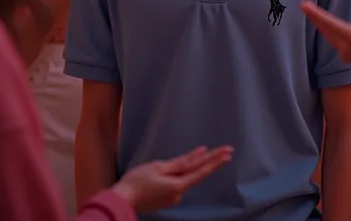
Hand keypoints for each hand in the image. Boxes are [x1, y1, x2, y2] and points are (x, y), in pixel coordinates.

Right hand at [112, 145, 232, 211]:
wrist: (121, 200)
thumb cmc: (137, 181)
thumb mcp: (158, 167)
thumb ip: (179, 163)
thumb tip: (196, 157)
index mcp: (178, 186)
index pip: (201, 171)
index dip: (215, 161)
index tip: (227, 153)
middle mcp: (178, 194)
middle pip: (197, 173)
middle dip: (212, 161)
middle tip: (228, 151)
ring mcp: (172, 198)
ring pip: (183, 178)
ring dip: (184, 168)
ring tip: (166, 164)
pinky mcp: (166, 199)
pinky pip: (174, 183)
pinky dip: (174, 176)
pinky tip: (156, 175)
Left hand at [300, 0, 350, 65]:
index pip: (330, 23)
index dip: (316, 14)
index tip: (304, 5)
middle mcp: (346, 46)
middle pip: (326, 29)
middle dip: (314, 17)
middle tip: (303, 5)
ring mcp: (345, 53)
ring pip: (328, 35)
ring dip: (319, 23)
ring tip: (309, 10)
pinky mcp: (346, 57)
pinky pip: (333, 40)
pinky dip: (327, 31)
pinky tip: (321, 25)